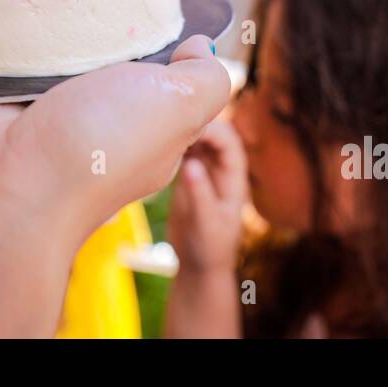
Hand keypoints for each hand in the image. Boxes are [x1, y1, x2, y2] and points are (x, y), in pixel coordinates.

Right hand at [0, 36, 230, 336]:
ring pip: (54, 50)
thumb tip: (200, 48)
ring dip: (51, 23)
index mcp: (147, 129)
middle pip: (108, 56)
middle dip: (105, 21)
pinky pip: (5, 54)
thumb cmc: (95, 148)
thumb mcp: (176, 108)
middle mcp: (96, 123)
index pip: (165, 75)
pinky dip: (6, 35)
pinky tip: (9, 6)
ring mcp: (42, 113)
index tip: (155, 2)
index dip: (166, 40)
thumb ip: (203, 79)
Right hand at [169, 119, 248, 272]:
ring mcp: (203, 170)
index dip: (213, 129)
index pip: (229, 141)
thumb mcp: (206, 224)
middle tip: (170, 121)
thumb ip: (200, 194)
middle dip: (196, 123)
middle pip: (213, 133)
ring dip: (182, 131)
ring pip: (196, 139)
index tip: (188, 126)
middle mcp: (220, 169)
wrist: (199, 265)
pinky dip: (171, 144)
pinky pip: (181, 151)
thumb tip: (190, 164)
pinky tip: (154, 143)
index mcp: (234, 177)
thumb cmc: (210, 248)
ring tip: (159, 128)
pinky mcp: (186, 176)